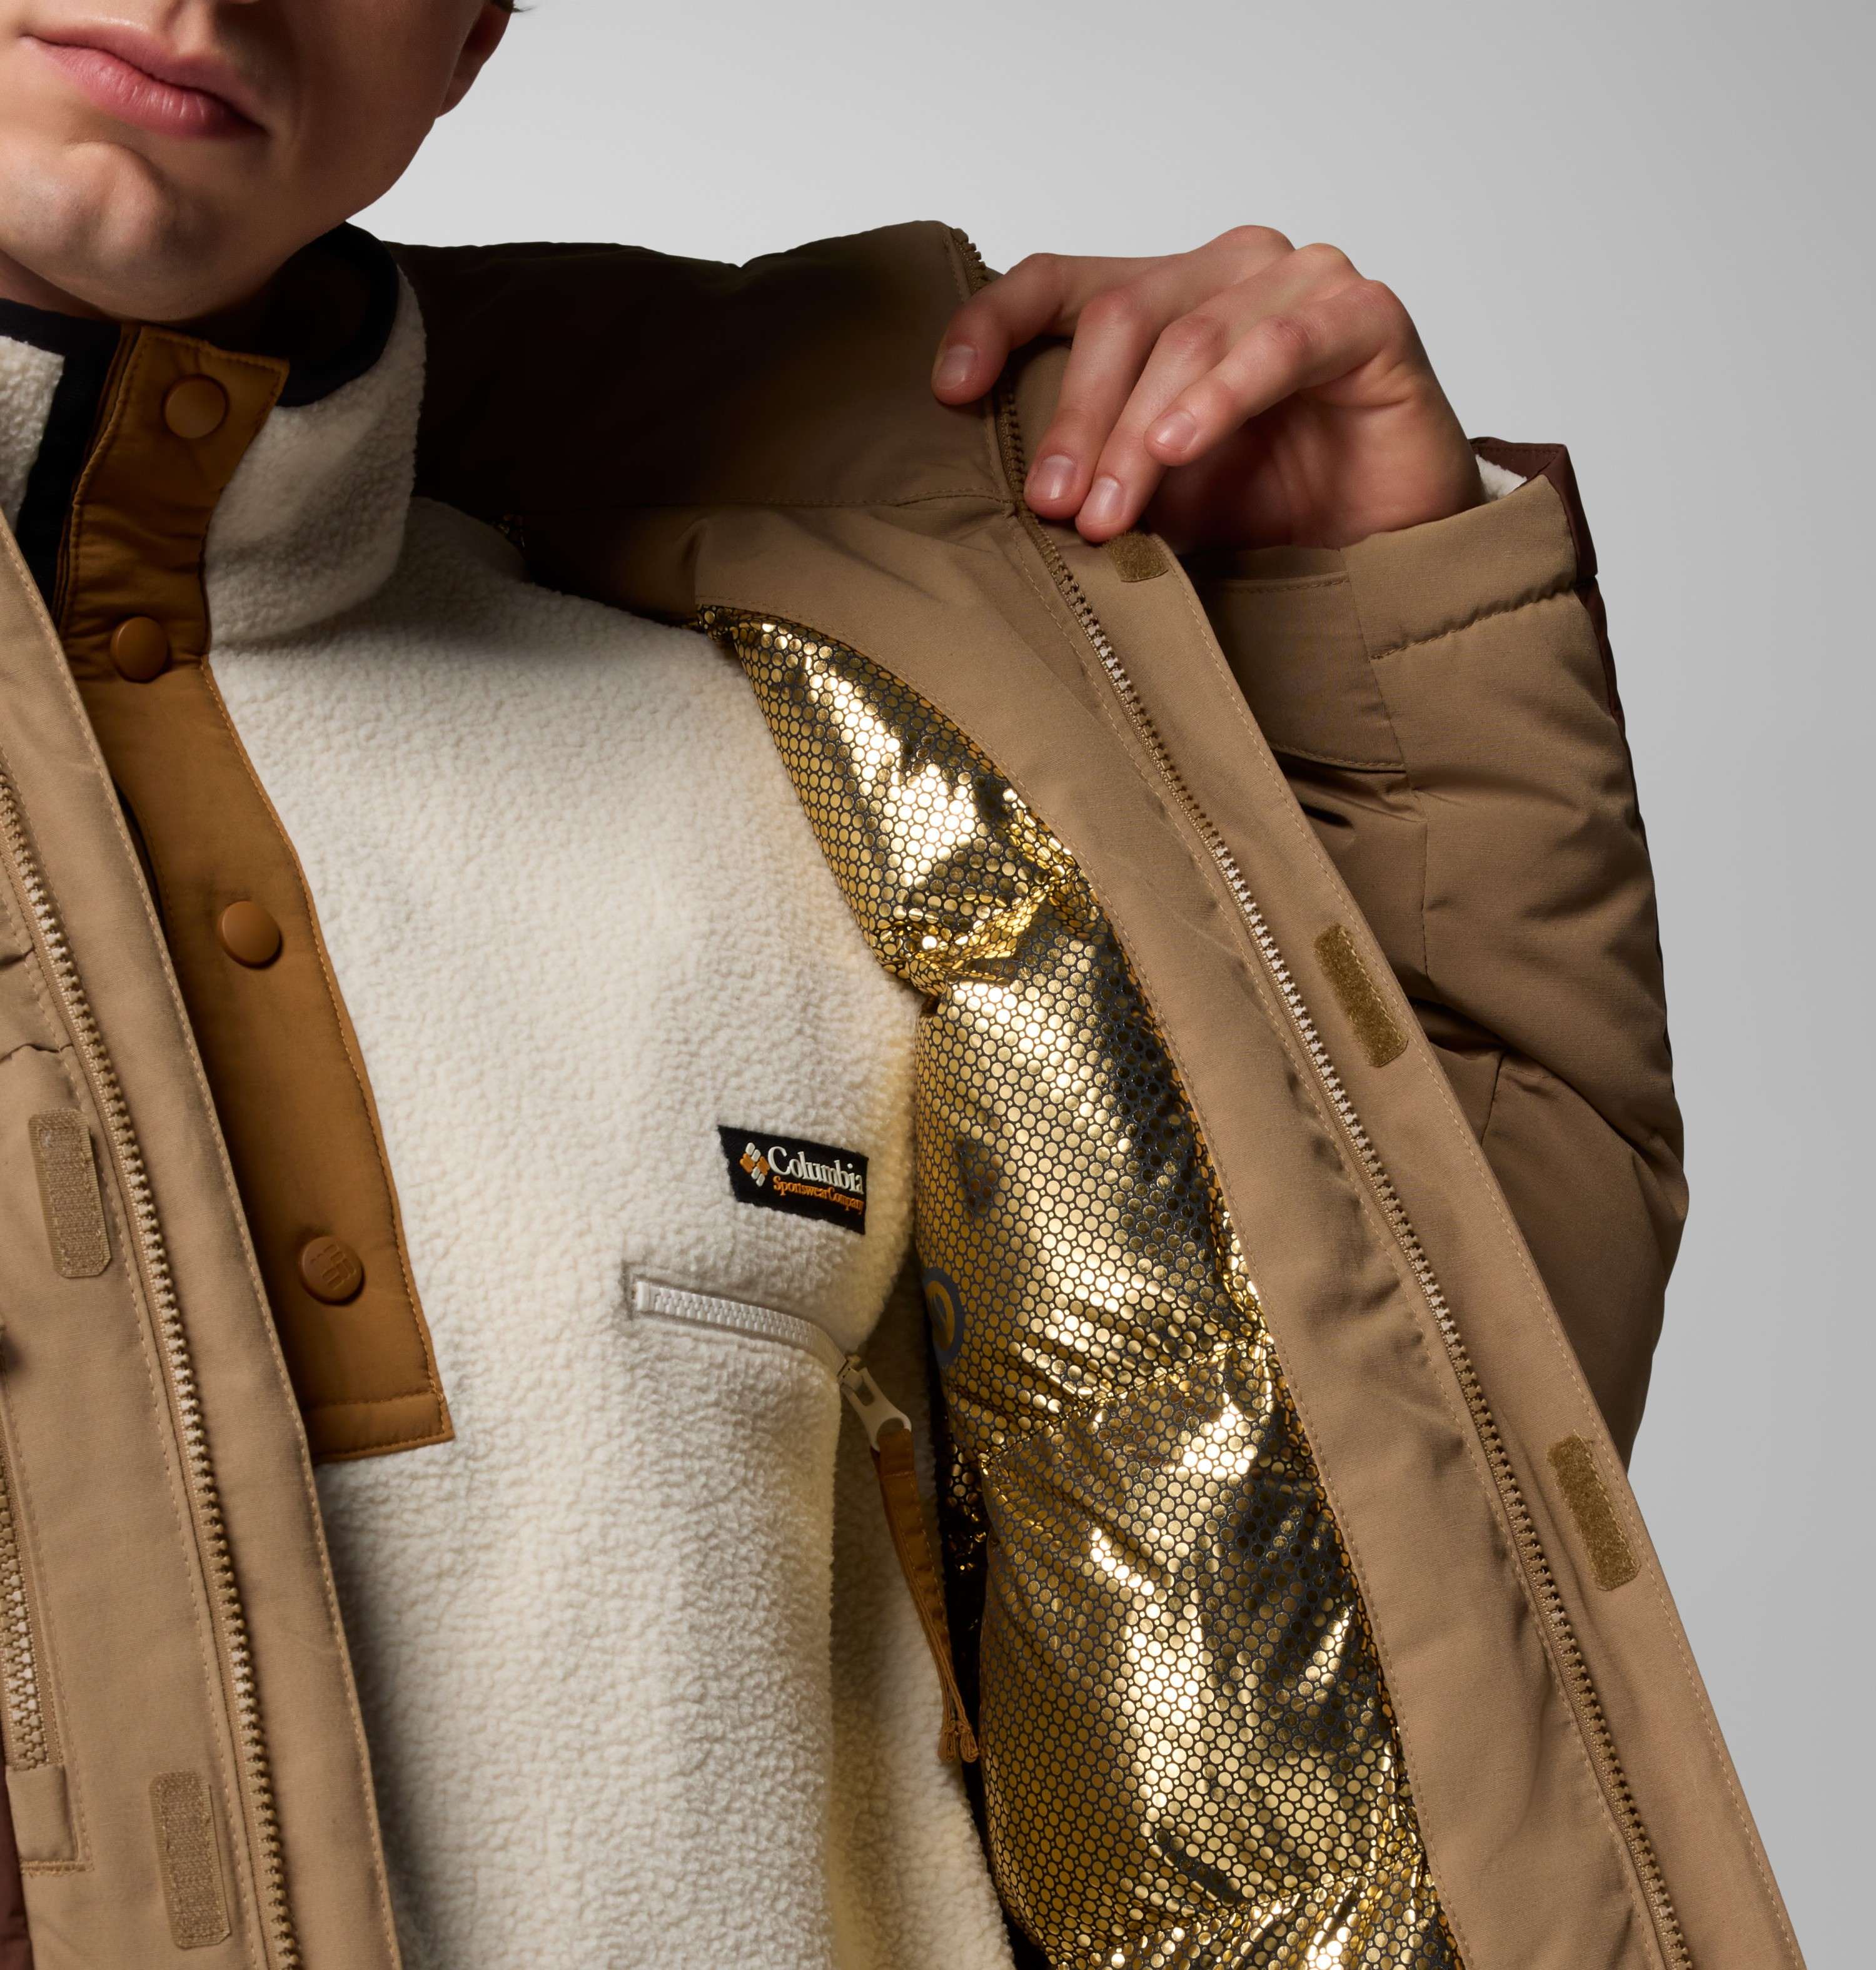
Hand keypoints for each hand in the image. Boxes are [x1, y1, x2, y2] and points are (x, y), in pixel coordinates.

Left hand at [932, 228, 1485, 551]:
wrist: (1384, 552)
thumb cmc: (1271, 512)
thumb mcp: (1150, 495)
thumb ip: (1089, 471)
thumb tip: (1004, 499)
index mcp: (1166, 297)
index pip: (1061, 280)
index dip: (996, 323)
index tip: (951, 391)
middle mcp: (1229, 270)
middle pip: (1119, 315)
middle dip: (1076, 418)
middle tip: (1052, 506)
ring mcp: (1300, 282)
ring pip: (1190, 337)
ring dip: (1137, 433)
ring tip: (1110, 515)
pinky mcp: (1366, 314)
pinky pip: (1280, 343)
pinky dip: (1222, 395)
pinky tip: (1180, 446)